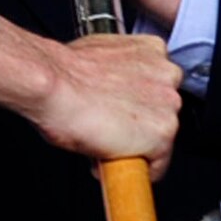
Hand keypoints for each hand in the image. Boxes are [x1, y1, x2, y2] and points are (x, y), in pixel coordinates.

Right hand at [0, 18, 180, 176]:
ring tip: (107, 144)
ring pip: (161, 138)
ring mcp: (167, 106)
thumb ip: (118, 71)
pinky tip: (112, 160)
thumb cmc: (64, 73)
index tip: (126, 110)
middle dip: (140, 123)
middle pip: (163, 110)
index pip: (159, 83)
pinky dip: (136, 171)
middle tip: (111, 128)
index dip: (139, 101)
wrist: (52, 86)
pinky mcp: (161, 136)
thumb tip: (113, 88)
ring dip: (137, 145)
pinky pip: (156, 165)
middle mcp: (167, 75)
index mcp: (153, 50)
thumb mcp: (99, 56)